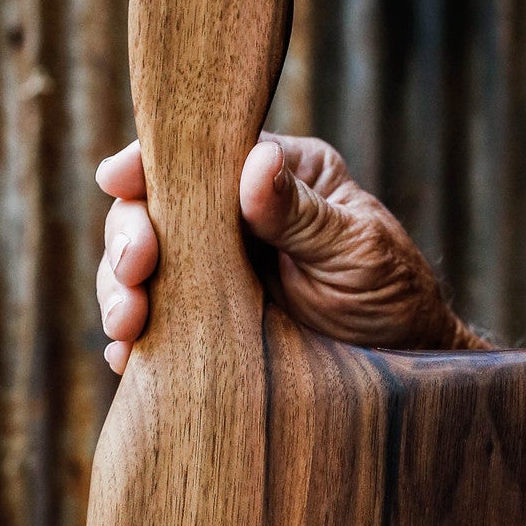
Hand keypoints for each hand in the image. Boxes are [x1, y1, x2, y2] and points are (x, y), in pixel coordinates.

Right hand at [94, 134, 482, 372]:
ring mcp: (213, 274)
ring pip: (140, 271)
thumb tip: (253, 161)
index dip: (146, 165)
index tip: (117, 181)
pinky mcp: (204, 327)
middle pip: (153, 213)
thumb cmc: (396, 296)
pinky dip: (133, 343)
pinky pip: (155, 327)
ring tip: (127, 323)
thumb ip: (303, 213)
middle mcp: (234, 219)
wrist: (408, 368)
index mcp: (274, 175)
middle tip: (134, 271)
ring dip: (119, 293)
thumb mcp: (358, 250)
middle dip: (126, 239)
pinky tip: (128, 358)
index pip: (198, 157)